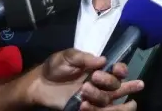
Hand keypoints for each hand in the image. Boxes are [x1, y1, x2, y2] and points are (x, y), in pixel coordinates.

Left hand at [27, 48, 143, 110]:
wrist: (40, 83)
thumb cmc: (56, 67)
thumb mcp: (68, 56)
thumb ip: (84, 57)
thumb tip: (103, 60)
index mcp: (99, 70)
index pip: (118, 72)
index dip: (121, 71)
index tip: (117, 69)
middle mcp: (100, 85)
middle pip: (117, 87)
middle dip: (109, 82)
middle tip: (94, 77)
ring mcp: (93, 98)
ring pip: (107, 101)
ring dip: (99, 96)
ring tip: (84, 90)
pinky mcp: (84, 109)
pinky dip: (92, 110)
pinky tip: (83, 105)